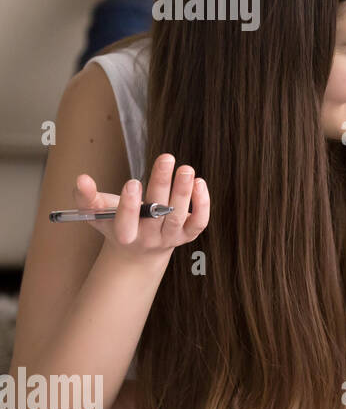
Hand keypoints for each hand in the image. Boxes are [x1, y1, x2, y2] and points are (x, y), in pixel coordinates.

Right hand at [75, 153, 209, 260]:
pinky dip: (202, 204)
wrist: (140, 250)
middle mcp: (149, 239)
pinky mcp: (188, 235)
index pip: (126, 223)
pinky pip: (199, 222)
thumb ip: (86, 197)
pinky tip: (199, 183)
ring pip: (179, 216)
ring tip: (186, 169)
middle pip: (157, 214)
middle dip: (161, 185)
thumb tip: (81, 179)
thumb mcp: (98, 212)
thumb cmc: (116, 223)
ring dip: (184, 191)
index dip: (130, 205)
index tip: (133, 182)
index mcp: (124, 235)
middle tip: (166, 159)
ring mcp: (170, 238)